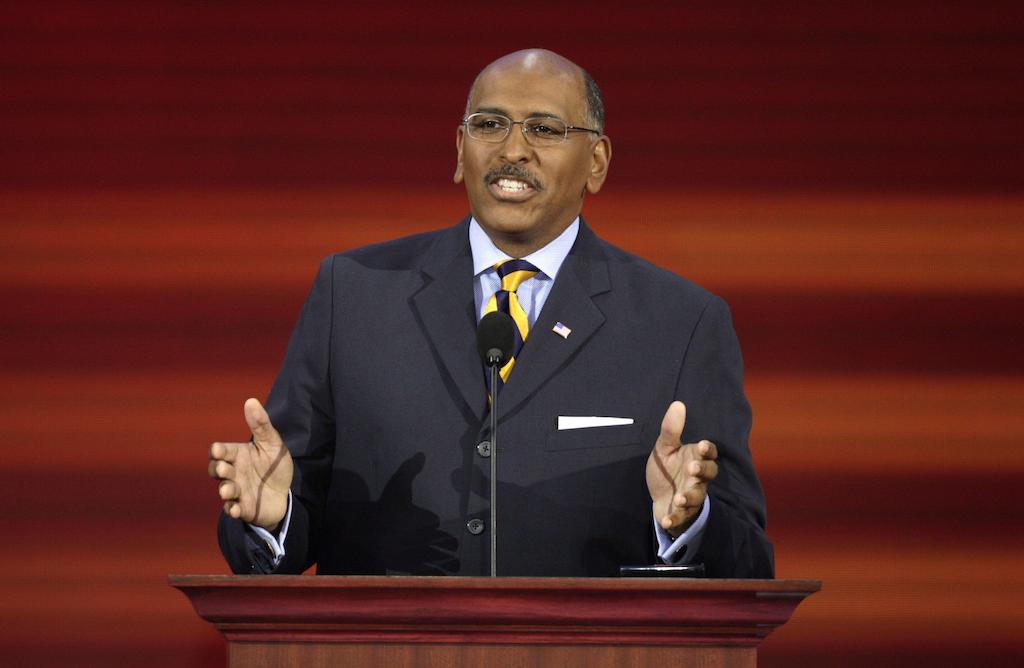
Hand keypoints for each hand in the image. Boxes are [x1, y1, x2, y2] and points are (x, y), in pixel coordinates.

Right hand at [208, 398, 292, 530]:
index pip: (221, 451)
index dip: (218, 451)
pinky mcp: (242, 507)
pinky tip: (236, 509)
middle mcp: (232, 472)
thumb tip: (251, 400)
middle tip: (223, 468)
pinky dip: (233, 510)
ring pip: (224, 490)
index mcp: (237, 454)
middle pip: (216, 469)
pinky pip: (232, 509)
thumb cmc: (275, 465)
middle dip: (217, 469)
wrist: (285, 492)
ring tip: (229, 490)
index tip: (218, 450)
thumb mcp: (272, 444)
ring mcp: (236, 490)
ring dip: (225, 490)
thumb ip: (261, 425)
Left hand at [645, 401, 718, 536]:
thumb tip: (678, 403)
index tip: (703, 446)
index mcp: (695, 459)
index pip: (709, 453)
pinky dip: (674, 519)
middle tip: (692, 467)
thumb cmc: (667, 470)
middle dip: (702, 470)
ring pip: (697, 497)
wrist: (660, 498)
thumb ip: (671, 430)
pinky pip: (681, 517)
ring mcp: (692, 496)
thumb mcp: (664, 449)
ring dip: (689, 497)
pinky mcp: (682, 513)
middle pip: (709, 474)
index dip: (708, 450)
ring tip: (680, 498)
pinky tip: (666, 520)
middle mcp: (698, 478)